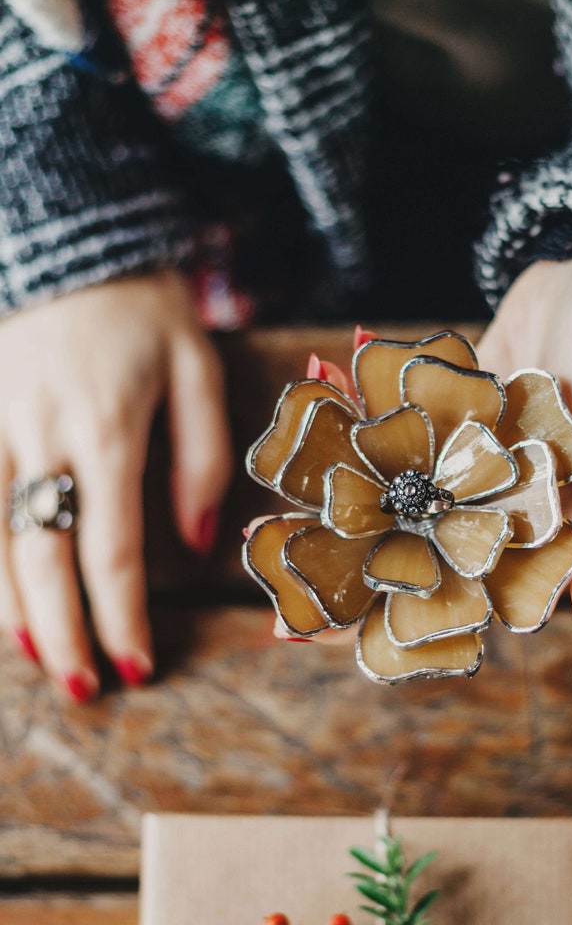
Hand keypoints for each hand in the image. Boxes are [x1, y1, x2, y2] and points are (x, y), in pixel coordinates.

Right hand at [0, 270, 231, 697]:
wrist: (68, 235)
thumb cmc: (144, 306)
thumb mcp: (198, 370)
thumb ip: (200, 459)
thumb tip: (192, 545)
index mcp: (108, 432)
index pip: (112, 552)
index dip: (122, 618)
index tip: (136, 668)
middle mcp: (41, 438)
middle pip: (42, 559)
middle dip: (62, 633)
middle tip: (81, 689)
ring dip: (8, 607)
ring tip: (31, 659)